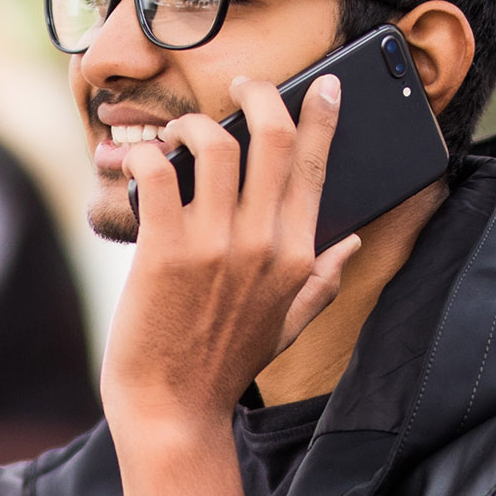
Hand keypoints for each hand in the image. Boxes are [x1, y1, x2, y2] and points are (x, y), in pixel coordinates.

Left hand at [99, 72, 358, 440]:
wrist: (173, 410)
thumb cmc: (224, 366)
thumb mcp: (289, 325)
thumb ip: (323, 279)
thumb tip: (356, 240)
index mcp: (298, 255)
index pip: (316, 164)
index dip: (321, 115)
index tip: (322, 84)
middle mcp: (263, 243)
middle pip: (273, 136)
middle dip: (259, 94)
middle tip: (241, 86)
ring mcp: (215, 246)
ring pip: (217, 144)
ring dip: (195, 124)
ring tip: (178, 134)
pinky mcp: (164, 251)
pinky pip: (158, 174)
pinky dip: (145, 156)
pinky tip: (139, 163)